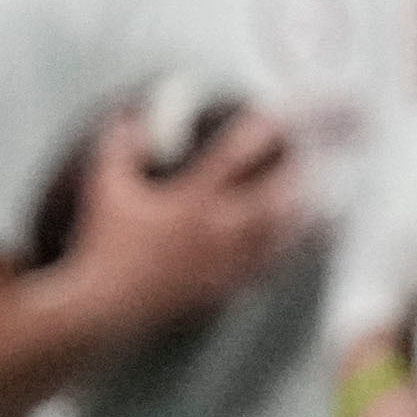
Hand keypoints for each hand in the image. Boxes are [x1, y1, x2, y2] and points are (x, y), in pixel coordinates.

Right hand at [64, 109, 302, 332]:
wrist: (101, 308)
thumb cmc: (101, 247)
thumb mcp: (103, 184)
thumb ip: (121, 144)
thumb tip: (135, 119)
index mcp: (194, 197)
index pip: (242, 148)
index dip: (271, 122)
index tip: (294, 108)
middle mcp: (220, 229)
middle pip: (283, 190)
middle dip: (301, 165)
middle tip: (313, 150)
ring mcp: (226, 261)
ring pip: (285, 231)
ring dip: (303, 206)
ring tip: (315, 192)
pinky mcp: (222, 287)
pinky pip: (269, 265)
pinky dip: (286, 247)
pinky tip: (290, 240)